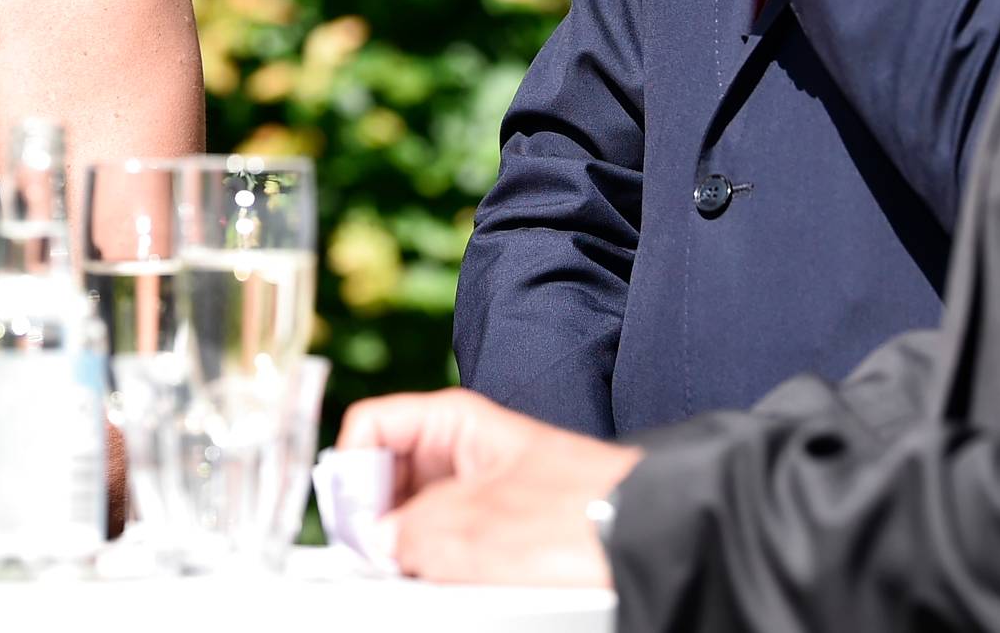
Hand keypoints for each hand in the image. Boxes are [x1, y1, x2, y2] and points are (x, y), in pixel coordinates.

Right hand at [339, 389, 639, 587]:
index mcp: (453, 421)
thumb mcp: (479, 528)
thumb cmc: (580, 515)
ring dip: (406, 544)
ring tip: (424, 569)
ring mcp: (476, 487)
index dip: (352, 473)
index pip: (370, 426)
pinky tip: (450, 577)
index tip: (355, 521)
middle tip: (382, 556)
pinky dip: (434, 561)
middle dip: (376, 515)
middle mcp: (461, 448)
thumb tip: (375, 544)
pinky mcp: (492, 526)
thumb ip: (411, 533)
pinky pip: (441, 539)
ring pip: (410, 512)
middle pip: (384, 473)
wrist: (647, 537)